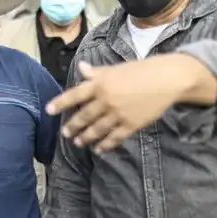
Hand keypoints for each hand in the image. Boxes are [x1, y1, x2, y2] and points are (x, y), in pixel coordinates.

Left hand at [46, 59, 186, 153]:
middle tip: (65, 133)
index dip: (60, 103)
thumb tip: (80, 67)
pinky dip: (105, 145)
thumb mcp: (116, 68)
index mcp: (101, 83)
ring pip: (96, 130)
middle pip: (84, 116)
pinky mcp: (131, 125)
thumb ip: (97, 72)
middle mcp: (106, 99)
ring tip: (78, 142)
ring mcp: (118, 114)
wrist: (167, 79)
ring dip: (85, 137)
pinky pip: (114, 138)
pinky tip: (99, 150)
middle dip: (72, 126)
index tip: (49, 110)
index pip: (75, 94)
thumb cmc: (141, 70)